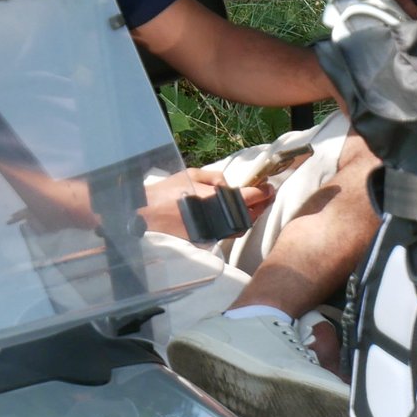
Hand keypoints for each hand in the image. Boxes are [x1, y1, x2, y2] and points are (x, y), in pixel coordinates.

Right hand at [139, 166, 275, 241]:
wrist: (146, 217)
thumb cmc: (166, 192)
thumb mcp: (190, 174)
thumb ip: (213, 177)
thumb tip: (229, 184)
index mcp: (217, 199)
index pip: (249, 197)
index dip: (263, 193)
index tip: (269, 188)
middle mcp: (219, 219)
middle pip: (249, 216)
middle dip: (259, 206)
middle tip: (265, 197)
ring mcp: (214, 233)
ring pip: (239, 227)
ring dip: (247, 217)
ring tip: (251, 207)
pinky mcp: (207, 243)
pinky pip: (226, 233)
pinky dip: (233, 225)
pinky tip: (231, 217)